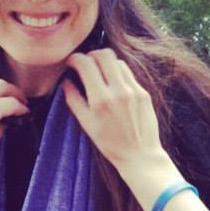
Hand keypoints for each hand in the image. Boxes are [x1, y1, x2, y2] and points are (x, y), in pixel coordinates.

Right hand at [62, 50, 166, 172]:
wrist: (139, 155)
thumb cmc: (109, 143)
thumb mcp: (86, 124)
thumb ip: (74, 100)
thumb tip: (66, 81)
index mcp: (100, 100)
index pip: (86, 64)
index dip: (75, 59)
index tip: (71, 63)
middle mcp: (118, 91)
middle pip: (104, 54)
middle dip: (91, 55)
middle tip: (86, 64)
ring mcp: (133, 90)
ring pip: (117, 61)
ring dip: (105, 63)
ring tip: (100, 74)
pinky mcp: (143, 93)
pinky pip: (128, 74)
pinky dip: (118, 74)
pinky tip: (114, 85)